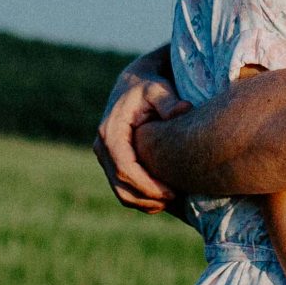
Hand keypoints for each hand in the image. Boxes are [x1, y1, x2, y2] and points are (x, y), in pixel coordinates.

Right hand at [95, 50, 188, 212]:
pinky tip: (163, 198)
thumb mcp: (159, 89)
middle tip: (176, 199)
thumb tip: (183, 109)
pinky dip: (141, 198)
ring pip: (120, 191)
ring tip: (172, 201)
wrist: (134, 82)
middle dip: (147, 198)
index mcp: (110, 131)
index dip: (146, 185)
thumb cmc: (149, 85)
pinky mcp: (112, 161)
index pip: (124, 168)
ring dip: (144, 202)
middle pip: (121, 185)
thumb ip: (169, 101)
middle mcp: (102, 146)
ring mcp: (104, 155)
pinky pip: (123, 187)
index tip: (171, 192)